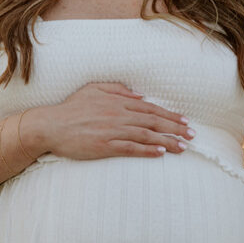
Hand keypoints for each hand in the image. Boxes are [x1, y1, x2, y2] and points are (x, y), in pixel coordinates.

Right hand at [28, 83, 193, 159]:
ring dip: (167, 141)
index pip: (150, 109)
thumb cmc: (71, 108)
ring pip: (146, 135)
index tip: (184, 122)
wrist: (50, 125)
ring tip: (183, 147)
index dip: (169, 115)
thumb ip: (117, 90)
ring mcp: (112, 130)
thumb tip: (139, 95)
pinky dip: (147, 150)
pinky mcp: (105, 145)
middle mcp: (118, 114)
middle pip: (153, 121)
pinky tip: (161, 153)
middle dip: (175, 128)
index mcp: (117, 101)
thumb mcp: (93, 89)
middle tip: (192, 136)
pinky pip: (131, 148)